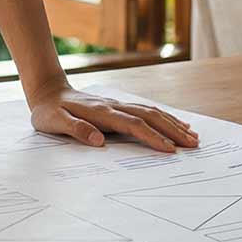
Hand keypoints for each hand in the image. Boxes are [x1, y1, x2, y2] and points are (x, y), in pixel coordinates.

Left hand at [28, 84, 199, 152]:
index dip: (152, 137)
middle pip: (149, 117)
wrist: (48, 91)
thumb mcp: (54, 122)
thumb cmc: (49, 111)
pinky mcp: (119, 106)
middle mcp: (114, 106)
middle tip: (193, 145)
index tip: (170, 150)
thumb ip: (75, 129)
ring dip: (173, 124)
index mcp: (101, 112)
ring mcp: (118, 105)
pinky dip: (165, 117)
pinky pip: (147, 111)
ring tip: (193, 136)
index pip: (133, 125)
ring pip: (152, 112)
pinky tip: (177, 124)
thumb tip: (98, 140)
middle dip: (172, 131)